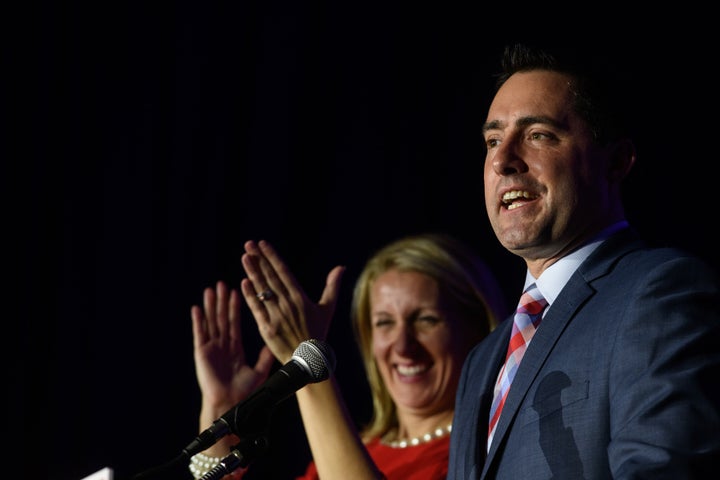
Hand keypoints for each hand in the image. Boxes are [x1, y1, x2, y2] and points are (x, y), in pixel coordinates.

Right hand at [191, 281, 275, 414]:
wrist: (231, 405)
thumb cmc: (244, 393)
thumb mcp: (259, 371)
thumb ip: (264, 356)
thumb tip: (273, 342)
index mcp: (235, 349)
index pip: (235, 323)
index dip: (235, 308)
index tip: (237, 291)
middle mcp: (222, 346)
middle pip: (222, 319)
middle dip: (222, 301)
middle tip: (222, 284)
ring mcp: (211, 349)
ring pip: (211, 322)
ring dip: (210, 306)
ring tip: (210, 289)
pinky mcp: (202, 353)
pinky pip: (200, 334)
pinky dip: (198, 321)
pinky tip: (197, 308)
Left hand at [240, 240, 344, 363]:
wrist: (309, 360)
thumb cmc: (318, 333)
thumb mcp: (327, 308)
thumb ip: (332, 286)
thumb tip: (341, 267)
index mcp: (301, 298)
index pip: (283, 272)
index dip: (272, 257)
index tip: (263, 244)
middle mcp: (288, 304)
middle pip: (271, 277)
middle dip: (259, 259)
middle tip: (249, 244)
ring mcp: (276, 316)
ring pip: (262, 290)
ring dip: (252, 272)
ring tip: (245, 257)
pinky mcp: (267, 328)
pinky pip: (256, 308)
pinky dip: (250, 295)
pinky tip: (243, 282)